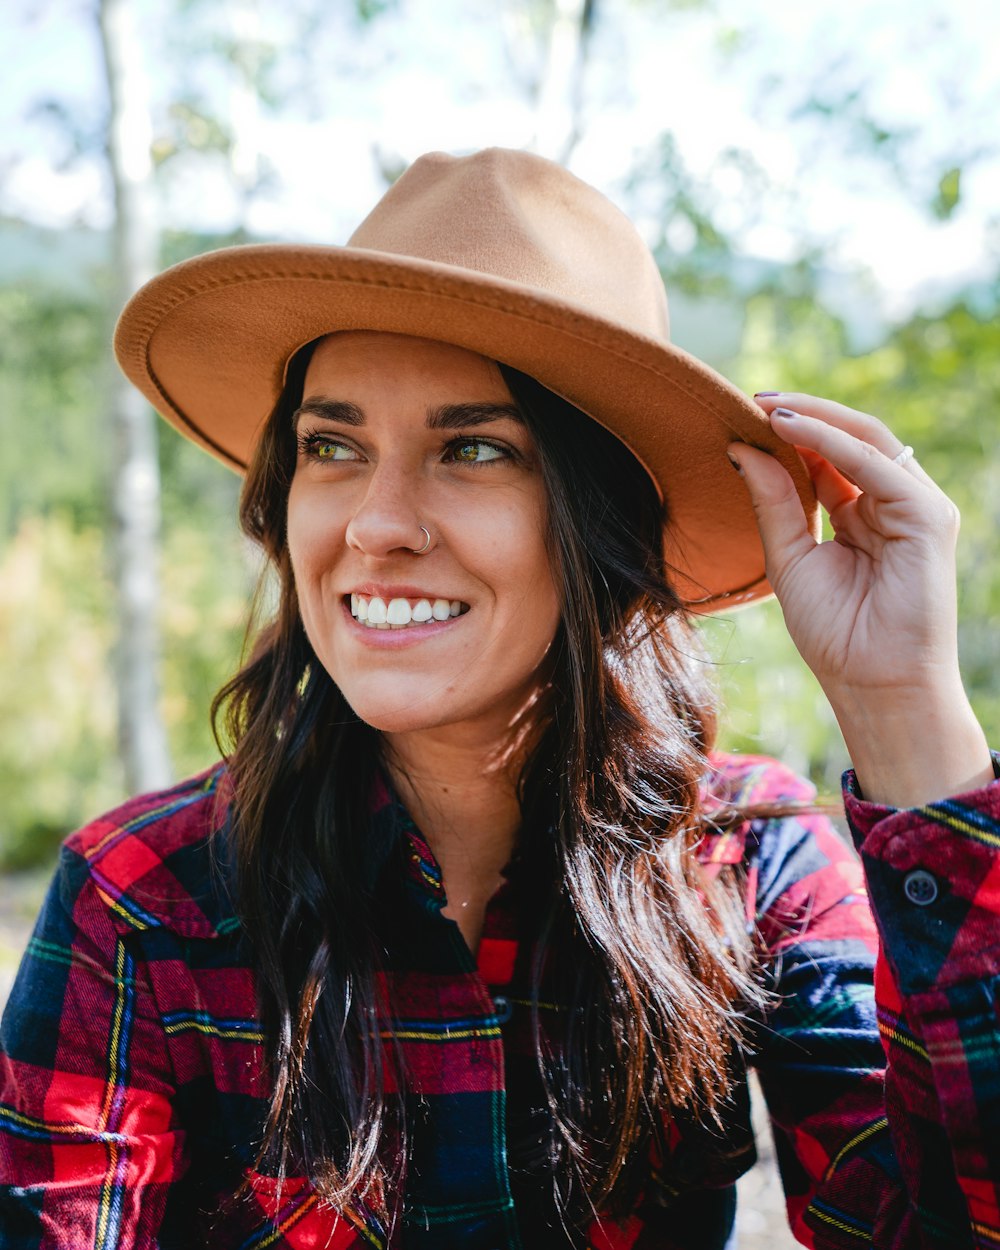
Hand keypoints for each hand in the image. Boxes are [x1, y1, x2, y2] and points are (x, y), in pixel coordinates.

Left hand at [729, 393, 991, 805]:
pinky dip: (834, 444)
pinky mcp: (928, 515)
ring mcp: (913, 507)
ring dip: (817, 419)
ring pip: (867, 441)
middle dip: (803, 415)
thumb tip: (741, 447)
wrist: (874, 685)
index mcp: (860, 515)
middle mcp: (890, 504)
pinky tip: (795, 431)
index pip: (827, 458)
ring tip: (769, 407)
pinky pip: (877, 465)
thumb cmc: (835, 633)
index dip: (789, 435)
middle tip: (755, 398)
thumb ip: (771, 503)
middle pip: (849, 440)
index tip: (743, 415)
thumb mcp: (788, 559)